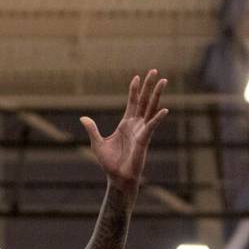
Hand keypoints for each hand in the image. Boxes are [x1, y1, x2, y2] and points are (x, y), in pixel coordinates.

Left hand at [80, 69, 167, 191]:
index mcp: (126, 124)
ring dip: (157, 95)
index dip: (134, 90)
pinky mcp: (144, 139)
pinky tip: (164, 109)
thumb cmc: (110, 163)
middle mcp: (136, 125)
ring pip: (151, 108)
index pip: (132, 102)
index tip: (136, 77)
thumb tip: (83, 117)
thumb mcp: (97, 143)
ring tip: (163, 81)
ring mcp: (141, 131)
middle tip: (154, 71)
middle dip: (149, 86)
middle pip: (144, 101)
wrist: (117, 178)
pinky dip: (158, 118)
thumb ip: (92, 129)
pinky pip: (152, 126)